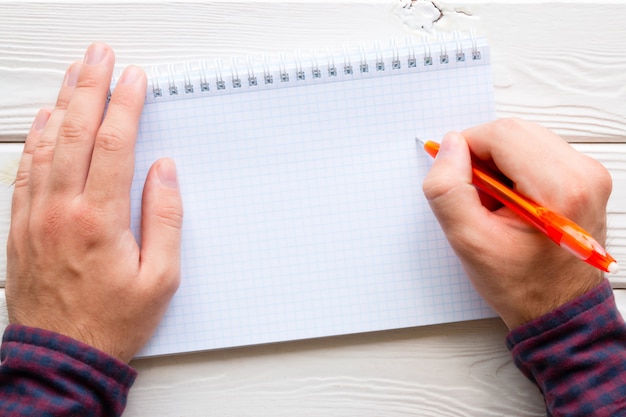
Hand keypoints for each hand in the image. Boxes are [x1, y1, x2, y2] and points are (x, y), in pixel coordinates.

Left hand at [5, 43, 182, 362]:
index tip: (135, 79)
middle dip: (90, 87)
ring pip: (47, 145)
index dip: (125, 105)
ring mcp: (36, 216)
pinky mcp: (22, 226)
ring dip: (63, 105)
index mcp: (99, 220)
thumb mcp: (160, 278)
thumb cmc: (113, 320)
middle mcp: (61, 209)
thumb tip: (164, 173)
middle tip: (100, 56)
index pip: (114, 145)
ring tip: (74, 75)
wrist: (62, 354)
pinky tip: (45, 124)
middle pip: (76, 132)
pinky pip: (26, 172)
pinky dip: (37, 141)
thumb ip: (164, 219)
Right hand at [422, 118, 611, 328]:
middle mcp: (583, 173)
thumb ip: (448, 189)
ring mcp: (588, 174)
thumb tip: (449, 146)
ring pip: (525, 139)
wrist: (559, 309)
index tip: (455, 177)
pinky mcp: (585, 178)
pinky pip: (538, 152)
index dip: (466, 148)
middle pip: (515, 132)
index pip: (501, 134)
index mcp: (560, 188)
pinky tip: (509, 202)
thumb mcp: (469, 242)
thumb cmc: (521, 284)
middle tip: (476, 197)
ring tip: (494, 204)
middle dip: (483, 157)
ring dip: (498, 164)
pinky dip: (514, 170)